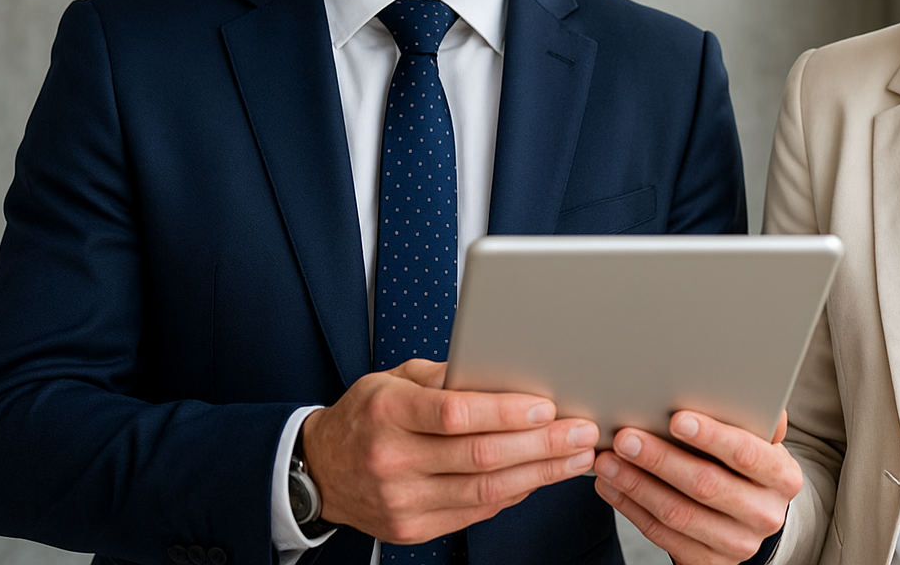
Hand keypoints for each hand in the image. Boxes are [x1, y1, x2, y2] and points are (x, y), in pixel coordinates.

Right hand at [301, 358, 597, 543]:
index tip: (548, 405)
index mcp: (388, 412)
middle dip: (541, 445)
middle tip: (581, 433)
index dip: (507, 411)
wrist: (319, 471)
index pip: (455, 414)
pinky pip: (474, 512)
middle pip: (480, 455)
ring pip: (485, 490)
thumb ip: (448, 376)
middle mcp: (392, 459)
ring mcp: (401, 501)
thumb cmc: (367, 414)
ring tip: (575, 458)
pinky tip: (540, 478)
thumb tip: (508, 371)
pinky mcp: (411, 529)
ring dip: (540, 474)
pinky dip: (513, 494)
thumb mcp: (396, 379)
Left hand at [593, 410, 801, 564]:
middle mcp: (765, 514)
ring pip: (678, 513)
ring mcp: (738, 544)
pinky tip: (612, 486)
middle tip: (625, 437)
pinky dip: (631, 508)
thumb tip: (749, 382)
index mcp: (782, 477)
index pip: (747, 453)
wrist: (747, 519)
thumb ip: (753, 417)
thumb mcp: (758, 442)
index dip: (711, 436)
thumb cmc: (744, 465)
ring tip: (608, 461)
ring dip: (637, 485)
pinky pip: (662, 535)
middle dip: (660, 459)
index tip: (675, 418)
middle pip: (706, 485)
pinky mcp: (708, 563)